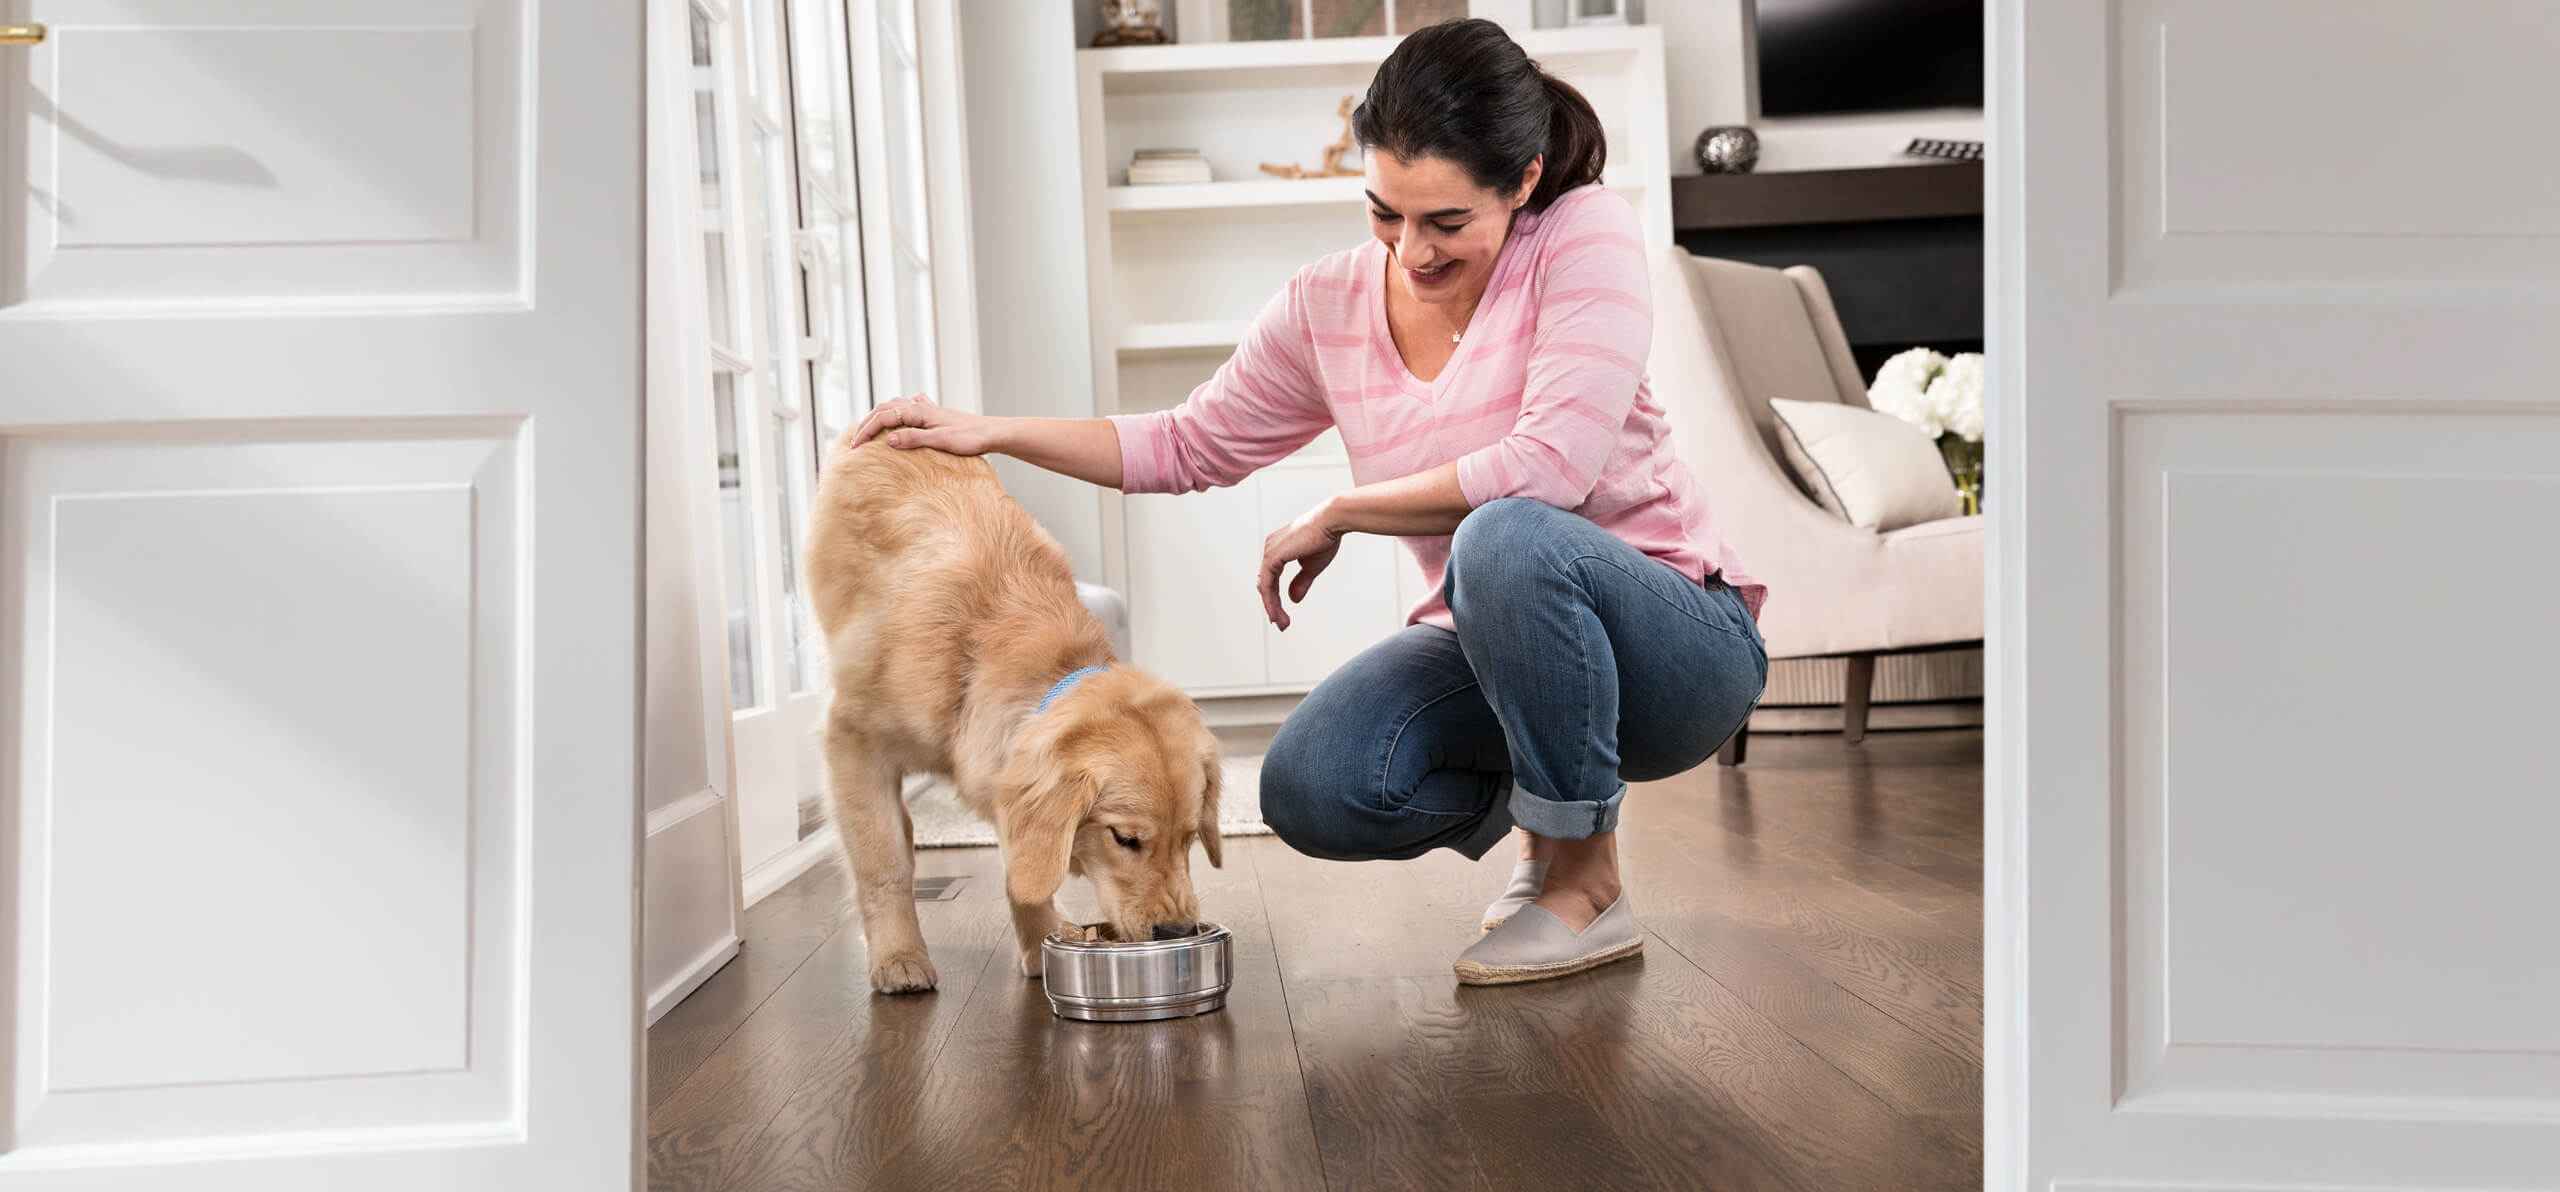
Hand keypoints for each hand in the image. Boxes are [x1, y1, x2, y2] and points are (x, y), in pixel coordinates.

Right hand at [848, 393, 998, 455]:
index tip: (854, 447)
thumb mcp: (939, 441)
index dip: (865, 431)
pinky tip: (899, 417)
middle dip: (866, 423)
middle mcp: (920, 406)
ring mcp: (927, 408)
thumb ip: (913, 438)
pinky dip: (897, 412)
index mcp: (918, 410)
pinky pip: (909, 408)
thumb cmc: (969, 438)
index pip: (882, 417)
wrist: (991, 433)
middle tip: (855, 441)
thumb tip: (887, 439)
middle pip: (884, 408)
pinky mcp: (934, 414)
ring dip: (879, 416)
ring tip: (869, 430)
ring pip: (895, 406)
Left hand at [1258, 502, 1343, 630]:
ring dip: (1272, 607)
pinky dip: (1271, 601)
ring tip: (1282, 623)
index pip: (1272, 578)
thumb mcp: (1311, 566)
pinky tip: (1277, 613)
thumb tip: (1292, 599)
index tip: (1283, 615)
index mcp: (1278, 548)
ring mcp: (1269, 551)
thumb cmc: (1325, 538)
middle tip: (1282, 624)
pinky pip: (1267, 584)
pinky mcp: (1272, 556)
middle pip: (1266, 584)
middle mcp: (1270, 548)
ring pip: (1265, 587)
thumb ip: (1301, 582)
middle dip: (1273, 606)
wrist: (1331, 522)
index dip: (1275, 598)